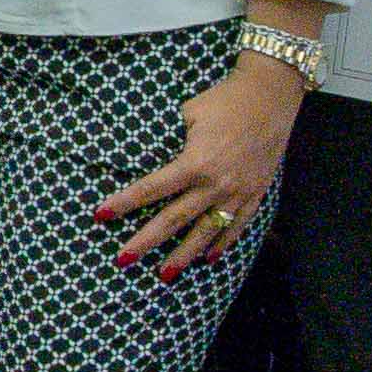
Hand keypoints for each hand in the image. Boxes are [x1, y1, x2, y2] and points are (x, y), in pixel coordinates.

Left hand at [95, 50, 305, 277]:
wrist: (271, 96)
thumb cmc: (225, 100)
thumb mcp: (188, 113)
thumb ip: (169, 138)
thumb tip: (146, 154)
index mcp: (195, 162)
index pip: (151, 188)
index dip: (125, 202)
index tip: (101, 215)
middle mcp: (215, 183)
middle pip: (174, 219)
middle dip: (146, 241)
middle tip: (123, 260)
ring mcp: (237, 192)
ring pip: (205, 231)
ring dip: (183, 255)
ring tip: (164, 276)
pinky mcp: (255, 193)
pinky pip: (237, 225)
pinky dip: (223, 243)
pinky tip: (208, 259)